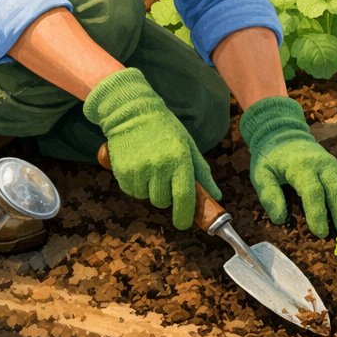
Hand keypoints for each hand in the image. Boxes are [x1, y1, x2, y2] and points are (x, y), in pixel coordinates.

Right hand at [83, 68, 218, 228]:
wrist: (132, 113)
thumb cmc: (165, 129)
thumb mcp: (188, 145)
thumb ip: (201, 173)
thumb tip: (214, 196)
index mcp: (180, 158)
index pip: (184, 196)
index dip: (184, 215)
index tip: (184, 223)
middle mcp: (159, 165)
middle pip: (163, 201)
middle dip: (166, 196)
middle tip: (164, 177)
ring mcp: (139, 169)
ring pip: (146, 197)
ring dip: (149, 189)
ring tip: (150, 167)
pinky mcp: (122, 171)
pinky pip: (131, 191)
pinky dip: (136, 185)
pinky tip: (137, 167)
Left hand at [238, 96, 336, 236]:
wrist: (284, 134)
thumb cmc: (271, 157)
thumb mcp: (261, 174)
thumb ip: (269, 195)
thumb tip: (279, 219)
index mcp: (301, 166)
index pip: (313, 191)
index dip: (318, 212)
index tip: (320, 233)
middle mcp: (321, 164)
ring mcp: (333, 165)